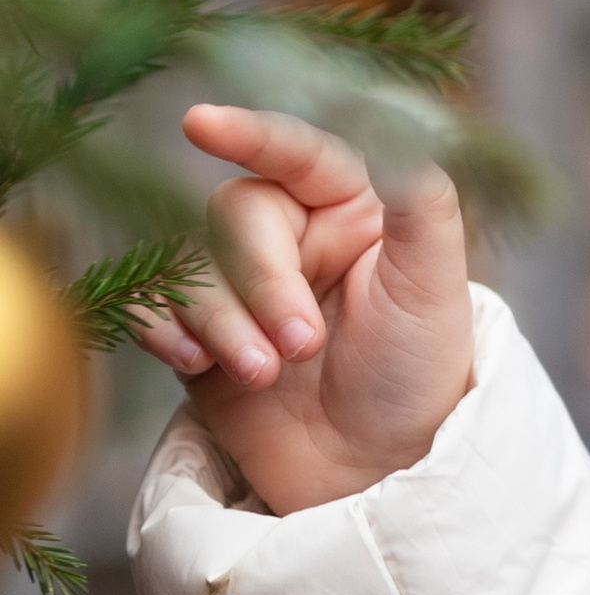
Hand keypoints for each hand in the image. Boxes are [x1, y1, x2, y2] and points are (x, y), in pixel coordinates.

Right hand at [132, 105, 476, 514]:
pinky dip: (161, 327)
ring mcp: (242, 286)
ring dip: (220, 319)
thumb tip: (400, 128)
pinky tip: (193, 362)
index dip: (251, 133)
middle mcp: (294, 236)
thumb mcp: (433, 286)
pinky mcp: (202, 335)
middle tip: (302, 344)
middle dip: (261, 279)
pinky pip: (151, 304)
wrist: (377, 471)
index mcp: (353, 207)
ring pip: (191, 263)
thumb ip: (418, 202)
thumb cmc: (417, 374)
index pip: (300, 154)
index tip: (201, 122)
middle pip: (236, 214)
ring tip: (264, 374)